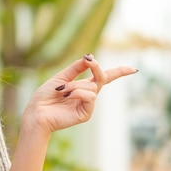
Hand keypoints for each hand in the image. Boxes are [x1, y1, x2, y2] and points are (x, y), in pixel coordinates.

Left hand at [22, 54, 136, 136]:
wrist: (36, 112)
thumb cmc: (45, 96)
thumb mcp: (61, 77)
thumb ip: (76, 68)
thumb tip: (90, 56)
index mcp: (81, 86)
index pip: (103, 77)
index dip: (118, 72)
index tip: (133, 69)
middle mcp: (87, 95)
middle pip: (102, 78)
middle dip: (97, 68)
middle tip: (89, 61)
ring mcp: (87, 105)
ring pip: (91, 86)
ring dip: (74, 85)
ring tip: (60, 90)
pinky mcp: (86, 114)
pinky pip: (89, 96)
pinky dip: (77, 92)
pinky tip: (66, 95)